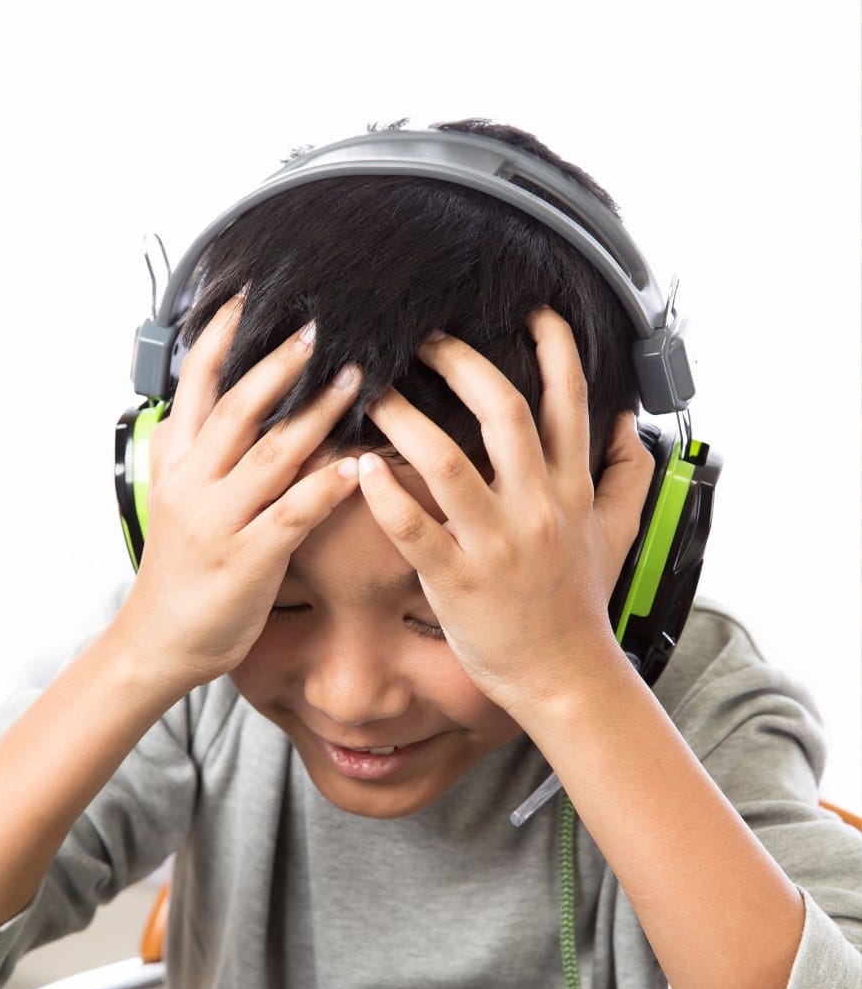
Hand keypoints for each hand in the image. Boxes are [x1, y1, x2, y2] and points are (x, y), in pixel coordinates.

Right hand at [114, 298, 361, 691]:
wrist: (157, 643)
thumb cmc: (181, 571)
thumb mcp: (177, 498)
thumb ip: (197, 451)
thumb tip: (216, 401)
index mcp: (176, 463)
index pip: (196, 385)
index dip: (221, 337)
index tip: (251, 297)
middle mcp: (192, 484)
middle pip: (237, 408)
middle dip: (281, 364)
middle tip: (322, 327)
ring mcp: (217, 521)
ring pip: (269, 455)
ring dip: (316, 414)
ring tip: (357, 380)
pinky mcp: (245, 560)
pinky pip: (290, 515)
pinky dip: (324, 487)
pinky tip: (354, 466)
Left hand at [357, 307, 654, 717]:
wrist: (565, 676)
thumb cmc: (580, 603)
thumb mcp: (618, 532)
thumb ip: (627, 472)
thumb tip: (624, 423)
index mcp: (571, 488)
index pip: (567, 402)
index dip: (553, 349)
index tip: (531, 312)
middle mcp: (536, 506)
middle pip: (502, 413)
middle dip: (461, 363)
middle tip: (424, 337)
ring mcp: (496, 543)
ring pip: (447, 463)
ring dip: (404, 419)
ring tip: (371, 390)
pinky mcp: (457, 580)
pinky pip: (414, 528)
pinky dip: (384, 495)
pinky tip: (361, 468)